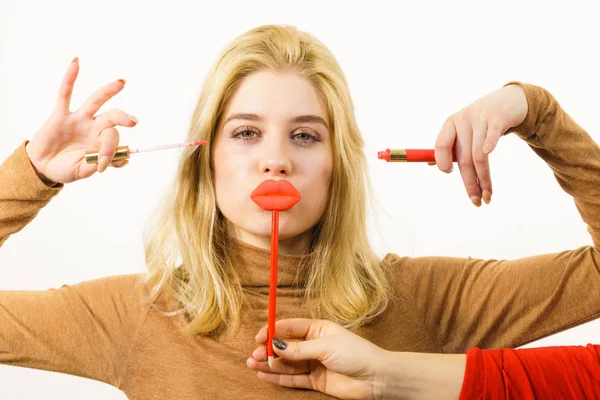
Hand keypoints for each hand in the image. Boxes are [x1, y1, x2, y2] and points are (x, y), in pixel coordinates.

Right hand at [25, 57, 137, 184]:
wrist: (42, 168)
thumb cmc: (65, 168)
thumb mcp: (83, 171)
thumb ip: (98, 164)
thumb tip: (124, 158)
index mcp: (103, 141)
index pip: (113, 139)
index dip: (112, 151)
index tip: (104, 166)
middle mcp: (94, 127)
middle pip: (112, 117)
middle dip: (123, 118)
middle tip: (134, 122)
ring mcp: (78, 119)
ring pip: (95, 101)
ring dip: (108, 91)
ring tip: (122, 82)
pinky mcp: (60, 115)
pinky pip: (64, 94)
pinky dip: (69, 78)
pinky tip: (76, 62)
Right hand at [247, 318, 387, 398]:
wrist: (376, 378)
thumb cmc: (356, 354)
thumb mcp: (326, 347)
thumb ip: (299, 349)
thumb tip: (276, 345)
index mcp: (318, 329)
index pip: (290, 328)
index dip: (273, 331)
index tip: (259, 336)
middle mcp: (314, 345)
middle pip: (285, 346)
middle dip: (269, 349)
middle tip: (254, 355)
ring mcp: (314, 363)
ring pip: (286, 363)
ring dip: (270, 363)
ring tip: (252, 364)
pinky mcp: (315, 380)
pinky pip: (292, 378)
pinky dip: (277, 377)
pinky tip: (263, 375)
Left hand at [433, 84, 527, 206]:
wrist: (507, 100)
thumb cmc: (480, 120)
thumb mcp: (461, 129)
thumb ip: (449, 145)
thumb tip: (431, 164)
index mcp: (450, 125)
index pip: (440, 145)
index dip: (442, 161)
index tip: (449, 174)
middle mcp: (463, 121)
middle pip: (463, 158)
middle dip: (469, 182)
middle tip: (476, 201)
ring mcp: (481, 119)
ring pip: (479, 155)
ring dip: (484, 179)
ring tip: (488, 196)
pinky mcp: (498, 119)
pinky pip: (492, 137)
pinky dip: (490, 147)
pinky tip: (490, 160)